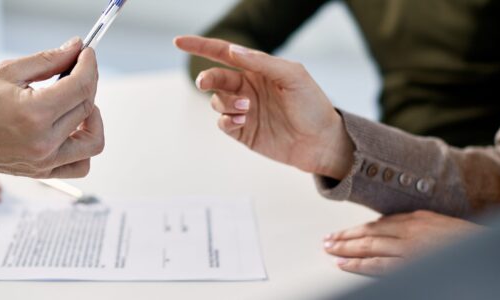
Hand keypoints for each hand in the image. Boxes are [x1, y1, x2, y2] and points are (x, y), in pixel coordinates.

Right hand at [0, 37, 104, 178]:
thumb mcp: (8, 71)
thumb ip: (48, 60)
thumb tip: (75, 48)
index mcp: (34, 114)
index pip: (80, 87)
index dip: (89, 66)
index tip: (87, 54)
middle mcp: (43, 142)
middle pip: (87, 108)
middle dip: (88, 83)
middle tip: (77, 70)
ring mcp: (45, 161)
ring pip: (93, 142)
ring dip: (93, 119)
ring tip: (76, 104)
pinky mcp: (43, 171)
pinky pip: (80, 165)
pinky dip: (84, 148)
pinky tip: (72, 129)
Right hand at [174, 36, 354, 179]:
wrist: (321, 142)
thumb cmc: (312, 105)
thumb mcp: (292, 76)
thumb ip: (262, 62)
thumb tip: (232, 51)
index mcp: (258, 69)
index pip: (223, 53)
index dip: (200, 46)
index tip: (178, 41)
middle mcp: (247, 88)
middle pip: (215, 78)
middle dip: (207, 78)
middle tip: (205, 82)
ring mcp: (244, 110)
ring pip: (217, 101)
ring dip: (226, 103)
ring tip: (247, 109)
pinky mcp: (242, 132)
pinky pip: (222, 123)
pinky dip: (226, 120)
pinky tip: (241, 122)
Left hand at [323, 210, 482, 275]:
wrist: (489, 251)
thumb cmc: (467, 240)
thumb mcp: (439, 224)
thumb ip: (416, 225)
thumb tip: (395, 231)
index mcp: (416, 218)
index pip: (378, 224)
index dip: (357, 229)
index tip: (342, 233)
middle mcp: (409, 230)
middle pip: (368, 233)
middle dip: (345, 237)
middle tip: (327, 240)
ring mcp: (409, 247)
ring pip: (368, 246)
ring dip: (345, 249)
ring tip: (329, 250)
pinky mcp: (411, 263)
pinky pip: (379, 265)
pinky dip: (359, 265)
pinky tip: (344, 265)